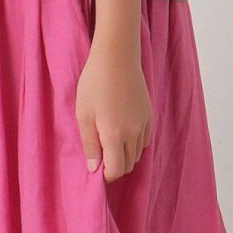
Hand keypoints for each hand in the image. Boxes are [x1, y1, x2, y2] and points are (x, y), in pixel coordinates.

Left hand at [76, 42, 152, 182]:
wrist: (117, 57)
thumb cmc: (95, 83)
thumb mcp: (83, 114)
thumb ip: (90, 144)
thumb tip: (94, 168)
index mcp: (115, 135)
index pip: (117, 170)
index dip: (106, 176)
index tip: (96, 170)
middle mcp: (133, 133)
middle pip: (129, 164)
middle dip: (115, 166)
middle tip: (100, 155)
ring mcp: (144, 123)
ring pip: (138, 153)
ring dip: (125, 155)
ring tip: (109, 141)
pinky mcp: (149, 114)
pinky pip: (145, 139)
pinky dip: (135, 143)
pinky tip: (122, 131)